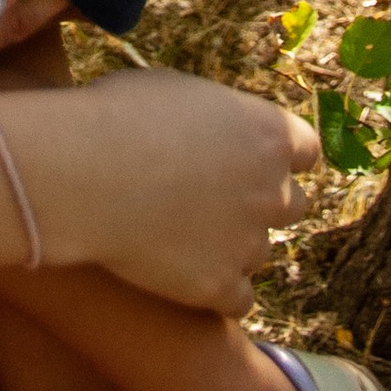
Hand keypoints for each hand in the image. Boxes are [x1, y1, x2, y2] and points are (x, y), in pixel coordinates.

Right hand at [5, 67, 318, 315]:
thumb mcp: (176, 91)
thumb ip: (213, 118)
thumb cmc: (118, 116)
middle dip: (260, 201)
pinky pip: (237, 299)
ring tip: (179, 233)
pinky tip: (182, 274)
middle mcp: (273, 190)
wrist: (84, 173)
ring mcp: (250, 242)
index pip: (305, 149)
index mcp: (269, 133)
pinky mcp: (220, 286)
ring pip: (259, 251)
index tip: (248, 159)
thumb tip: (209, 130)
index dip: (277, 156)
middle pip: (292, 203)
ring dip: (232, 246)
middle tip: (212, 198)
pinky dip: (215, 289)